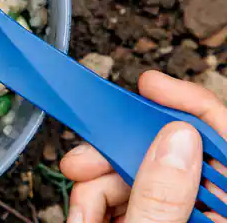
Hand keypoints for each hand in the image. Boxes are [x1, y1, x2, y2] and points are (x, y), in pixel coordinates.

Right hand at [61, 71, 226, 222]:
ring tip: (82, 213)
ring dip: (96, 184)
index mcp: (222, 213)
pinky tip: (85, 217)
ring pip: (132, 172)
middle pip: (162, 152)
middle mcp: (199, 211)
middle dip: (114, 154)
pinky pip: (118, 193)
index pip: (220, 138)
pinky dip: (94, 200)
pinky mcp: (145, 218)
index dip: (185, 103)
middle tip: (85, 161)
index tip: (148, 84)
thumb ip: (161, 195)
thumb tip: (174, 139)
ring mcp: (172, 215)